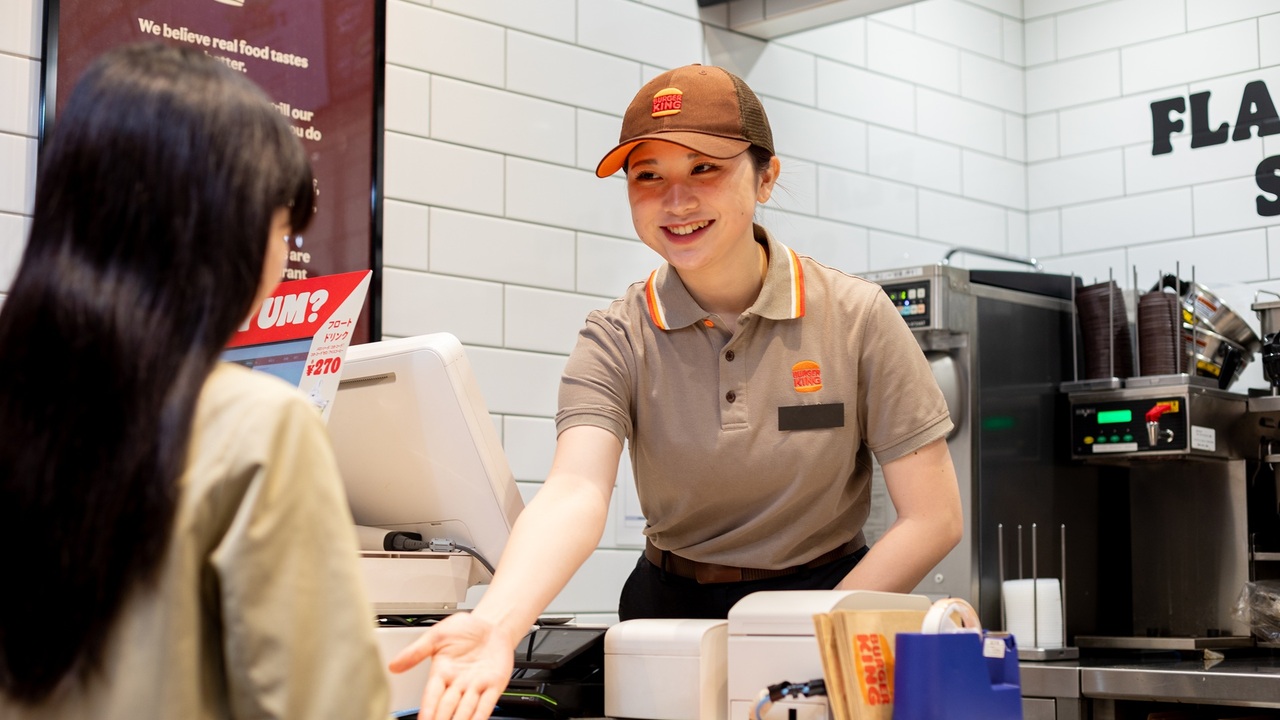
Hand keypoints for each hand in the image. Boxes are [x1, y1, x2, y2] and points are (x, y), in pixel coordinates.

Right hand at [389, 612, 515, 719]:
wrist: (490, 624)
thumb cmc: (464, 628)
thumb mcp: (437, 635)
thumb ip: (416, 651)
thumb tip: (393, 665)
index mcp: (442, 672)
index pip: (432, 696)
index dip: (427, 709)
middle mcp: (457, 683)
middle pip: (447, 707)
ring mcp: (476, 685)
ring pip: (466, 709)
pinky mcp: (494, 685)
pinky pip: (486, 704)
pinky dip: (481, 716)